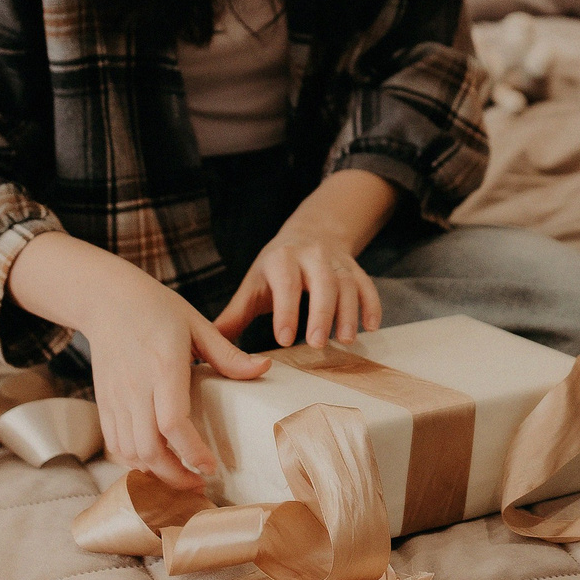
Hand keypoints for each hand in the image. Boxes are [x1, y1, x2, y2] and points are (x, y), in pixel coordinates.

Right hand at [9, 231, 267, 493]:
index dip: (192, 452)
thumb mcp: (196, 324)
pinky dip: (133, 462)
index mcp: (163, 366)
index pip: (173, 422)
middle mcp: (135, 387)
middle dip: (175, 476)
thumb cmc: (156, 308)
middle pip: (149, 448)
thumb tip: (265, 368)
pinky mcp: (103, 403)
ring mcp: (115, 397)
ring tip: (180, 478)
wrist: (105, 299)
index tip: (211, 467)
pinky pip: (115, 444)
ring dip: (154, 473)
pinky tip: (154, 464)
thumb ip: (228, 353)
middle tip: (199, 485)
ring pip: (129, 452)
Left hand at [210, 226, 380, 347]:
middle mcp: (312, 256)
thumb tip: (207, 347)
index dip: (286, 311)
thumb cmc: (276, 268)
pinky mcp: (355, 269)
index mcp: (282, 259)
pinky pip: (366, 285)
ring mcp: (337, 262)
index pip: (286, 284)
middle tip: (317, 344)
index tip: (283, 341)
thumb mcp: (254, 284)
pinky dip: (371, 306)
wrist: (311, 232)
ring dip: (348, 313)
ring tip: (344, 341)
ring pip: (347, 285)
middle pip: (322, 282)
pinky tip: (370, 328)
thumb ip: (236, 315)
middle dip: (321, 314)